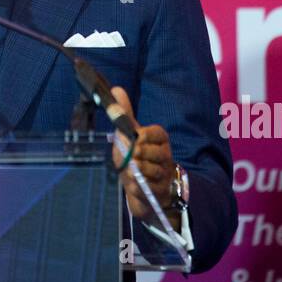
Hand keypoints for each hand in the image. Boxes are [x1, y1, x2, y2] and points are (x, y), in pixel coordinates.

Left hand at [109, 87, 179, 228]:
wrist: (144, 190)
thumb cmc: (136, 157)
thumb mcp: (129, 135)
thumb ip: (124, 114)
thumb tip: (116, 89)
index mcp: (160, 140)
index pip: (157, 133)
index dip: (144, 136)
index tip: (135, 138)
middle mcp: (165, 156)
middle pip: (151, 151)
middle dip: (136, 154)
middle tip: (129, 156)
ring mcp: (164, 174)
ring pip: (149, 170)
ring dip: (134, 171)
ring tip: (129, 171)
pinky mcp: (159, 192)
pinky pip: (145, 187)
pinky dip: (135, 186)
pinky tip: (131, 184)